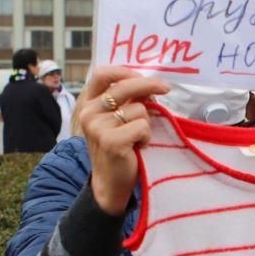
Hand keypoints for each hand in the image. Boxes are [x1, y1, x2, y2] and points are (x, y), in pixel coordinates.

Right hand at [78, 66, 169, 215]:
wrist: (109, 184)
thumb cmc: (118, 150)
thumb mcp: (116, 121)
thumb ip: (125, 101)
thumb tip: (150, 85)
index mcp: (88, 104)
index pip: (103, 74)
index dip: (125, 71)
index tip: (144, 76)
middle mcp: (89, 113)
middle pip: (125, 86)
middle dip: (150, 85)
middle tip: (166, 89)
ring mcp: (98, 127)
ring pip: (139, 109)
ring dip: (146, 124)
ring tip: (137, 138)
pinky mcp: (111, 141)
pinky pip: (142, 126)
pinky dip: (146, 137)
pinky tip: (137, 147)